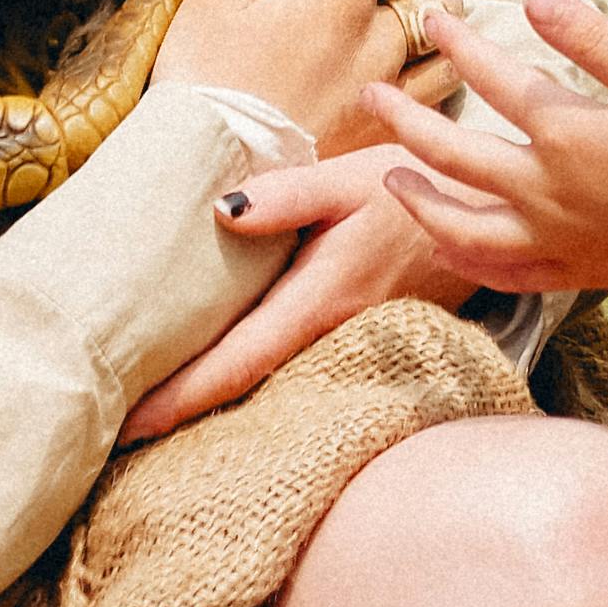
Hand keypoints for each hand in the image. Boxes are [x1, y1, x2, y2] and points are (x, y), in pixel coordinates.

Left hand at [119, 141, 471, 437]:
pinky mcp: (357, 335)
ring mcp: (347, 340)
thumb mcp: (351, 178)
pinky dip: (247, 375)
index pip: (238, 361)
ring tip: (149, 409)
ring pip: (267, 379)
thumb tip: (222, 212)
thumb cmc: (417, 188)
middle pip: (244, 384)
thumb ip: (287, 194)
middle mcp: (331, 333)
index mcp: (321, 299)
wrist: (493, 217)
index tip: (130, 421)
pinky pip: (290, 363)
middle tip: (114, 428)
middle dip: (182, 410)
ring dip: (211, 397)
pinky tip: (217, 376)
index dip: (182, 396)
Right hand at [154, 0, 423, 154]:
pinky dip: (436, 80)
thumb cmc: (205, 84)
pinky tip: (414, 83)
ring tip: (424, 18)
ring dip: (444, 24)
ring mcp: (388, 103)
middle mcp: (378, 49)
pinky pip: (435, 107)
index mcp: (339, 2)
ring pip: (450, 53)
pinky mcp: (384, 149)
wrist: (205, 183)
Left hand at [363, 0, 607, 315]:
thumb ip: (592, 39)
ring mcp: (559, 239)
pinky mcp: (580, 273)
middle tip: (367, 96)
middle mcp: (546, 191)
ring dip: (419, 200)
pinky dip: (467, 262)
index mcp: (565, 133)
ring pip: (463, 225)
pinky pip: (504, 273)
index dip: (459, 41)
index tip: (432, 13)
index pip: (494, 78)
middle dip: (405, 121)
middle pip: (453, 155)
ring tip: (390, 179)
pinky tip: (454, 251)